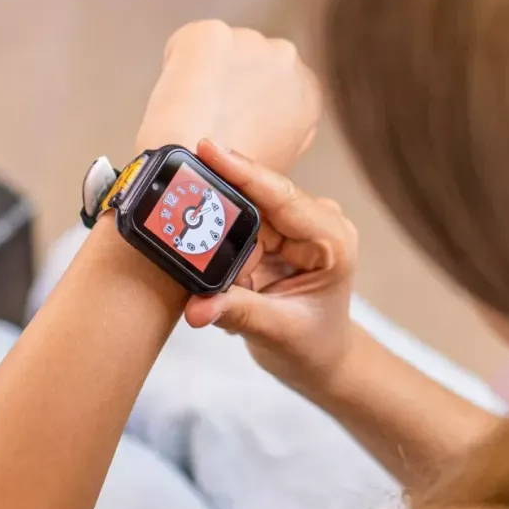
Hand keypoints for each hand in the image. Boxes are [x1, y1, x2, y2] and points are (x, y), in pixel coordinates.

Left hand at [135, 22, 320, 174]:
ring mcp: (249, 41)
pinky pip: (188, 46)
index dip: (253, 105)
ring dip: (208, 73)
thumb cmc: (233, 182)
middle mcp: (287, 59)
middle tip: (211, 117)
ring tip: (192, 111)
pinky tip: (177, 95)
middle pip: (252, 62)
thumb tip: (254, 131)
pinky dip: (178, 66)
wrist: (199, 172)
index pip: (280, 87)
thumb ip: (276, 133)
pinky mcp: (211, 34)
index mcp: (309, 92)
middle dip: (233, 81)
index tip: (236, 122)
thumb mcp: (277, 163)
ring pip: (221, 51)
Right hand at [185, 140, 357, 394]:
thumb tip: (196, 308)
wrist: (320, 358)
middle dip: (217, 206)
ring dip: (216, 238)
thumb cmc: (313, 344)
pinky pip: (234, 229)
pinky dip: (218, 248)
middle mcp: (315, 223)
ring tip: (221, 274)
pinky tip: (220, 271)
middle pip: (255, 198)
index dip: (243, 172)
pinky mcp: (272, 233)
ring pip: (239, 214)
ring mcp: (293, 226)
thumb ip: (236, 312)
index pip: (282, 196)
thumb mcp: (277, 331)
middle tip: (176, 203)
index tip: (208, 150)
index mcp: (332, 240)